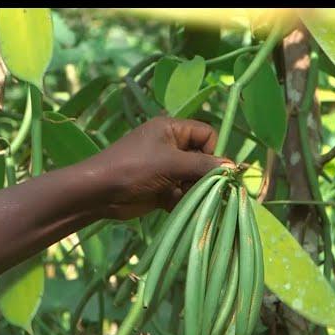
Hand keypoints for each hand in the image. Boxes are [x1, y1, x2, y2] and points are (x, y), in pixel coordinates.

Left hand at [89, 117, 234, 219]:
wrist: (100, 193)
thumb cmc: (134, 168)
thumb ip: (203, 165)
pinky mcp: (161, 189)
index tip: (210, 170)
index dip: (212, 152)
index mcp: (172, 129)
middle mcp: (171, 146)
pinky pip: (182, 194)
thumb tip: (234, 167)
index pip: (207, 134)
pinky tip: (172, 205)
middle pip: (203, 159)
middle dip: (204, 176)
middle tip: (200, 188)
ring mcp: (166, 169)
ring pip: (194, 179)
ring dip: (193, 191)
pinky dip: (181, 201)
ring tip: (182, 197)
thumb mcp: (171, 163)